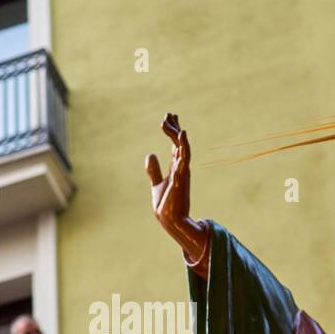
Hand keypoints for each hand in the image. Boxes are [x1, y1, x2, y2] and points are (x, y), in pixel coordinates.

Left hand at [145, 113, 209, 274]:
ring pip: (183, 148)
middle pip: (179, 143)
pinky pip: (184, 158)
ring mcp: (183, 172)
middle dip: (175, 128)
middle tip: (170, 113)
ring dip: (178, 135)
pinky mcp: (181, 178)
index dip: (173, 130)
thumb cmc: (165, 204)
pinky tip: (182, 135)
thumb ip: (154, 169)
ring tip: (174, 121)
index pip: (176, 145)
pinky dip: (183, 146)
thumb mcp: (157, 183)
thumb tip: (150, 155)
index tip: (169, 116)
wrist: (170, 220)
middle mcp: (182, 168)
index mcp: (177, 168)